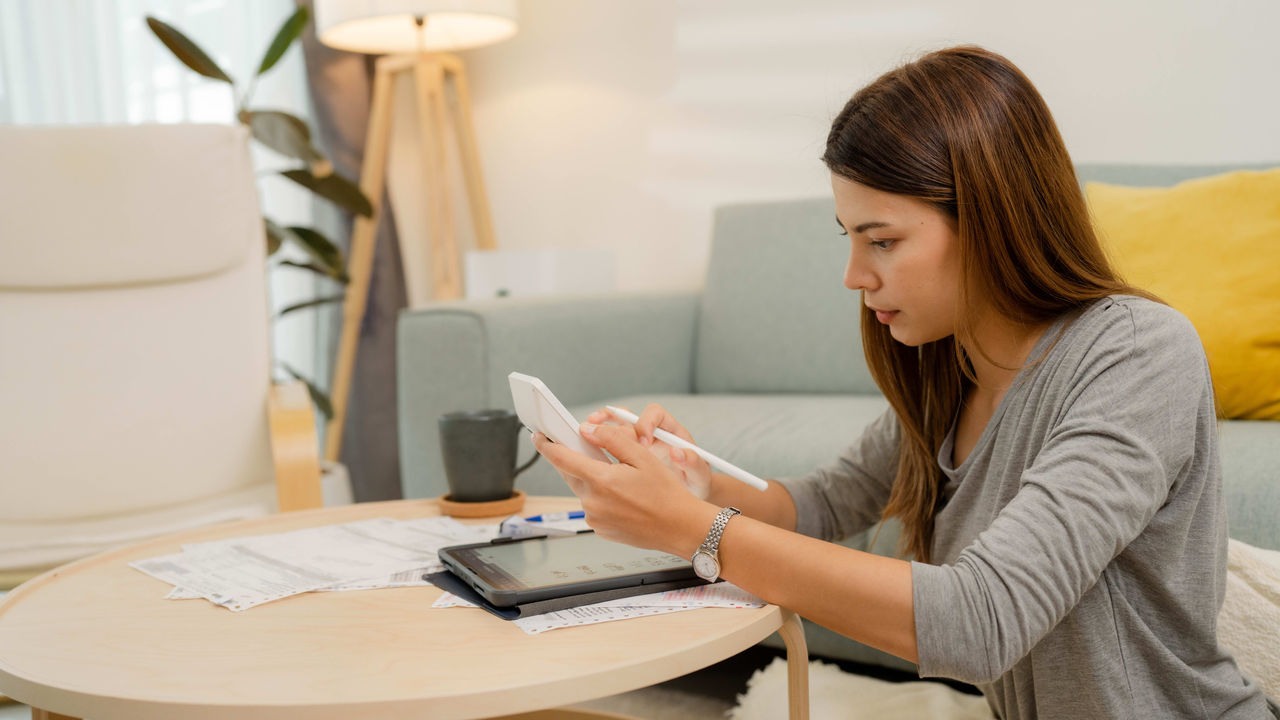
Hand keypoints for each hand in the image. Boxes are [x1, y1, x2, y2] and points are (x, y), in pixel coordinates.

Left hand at [531, 422, 715, 555]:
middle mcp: (592, 502)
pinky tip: (623, 496)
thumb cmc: (666, 493)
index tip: (538, 436)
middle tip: (587, 450)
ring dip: (592, 480)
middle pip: (571, 474)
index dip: (547, 445)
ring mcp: (595, 519)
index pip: (562, 458)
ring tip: (620, 479)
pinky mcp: (601, 530)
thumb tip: (586, 430)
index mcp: (601, 480)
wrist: (680, 528)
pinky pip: (593, 507)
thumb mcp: (642, 457)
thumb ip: (611, 440)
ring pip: (583, 490)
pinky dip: (601, 497)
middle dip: (575, 460)